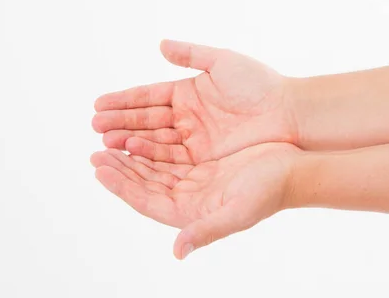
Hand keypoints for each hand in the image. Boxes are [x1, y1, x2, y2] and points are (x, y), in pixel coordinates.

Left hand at [91, 143, 300, 258]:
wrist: (293, 169)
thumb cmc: (269, 192)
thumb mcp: (238, 212)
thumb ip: (207, 231)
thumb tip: (178, 252)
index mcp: (192, 213)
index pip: (147, 200)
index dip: (123, 186)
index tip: (101, 169)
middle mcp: (189, 198)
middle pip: (146, 183)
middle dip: (120, 169)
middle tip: (95, 152)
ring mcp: (196, 180)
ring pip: (155, 167)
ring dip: (132, 156)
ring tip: (109, 141)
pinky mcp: (203, 163)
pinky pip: (171, 154)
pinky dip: (153, 145)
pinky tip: (140, 135)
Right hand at [92, 40, 297, 163]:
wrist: (288, 113)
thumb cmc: (259, 84)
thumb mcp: (223, 62)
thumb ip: (191, 54)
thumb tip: (160, 45)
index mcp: (188, 92)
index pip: (148, 97)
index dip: (124, 101)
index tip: (98, 104)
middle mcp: (187, 117)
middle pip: (146, 120)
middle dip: (119, 122)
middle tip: (94, 126)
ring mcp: (194, 139)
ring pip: (154, 140)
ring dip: (129, 140)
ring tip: (105, 141)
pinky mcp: (203, 158)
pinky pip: (171, 157)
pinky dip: (150, 156)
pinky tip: (129, 154)